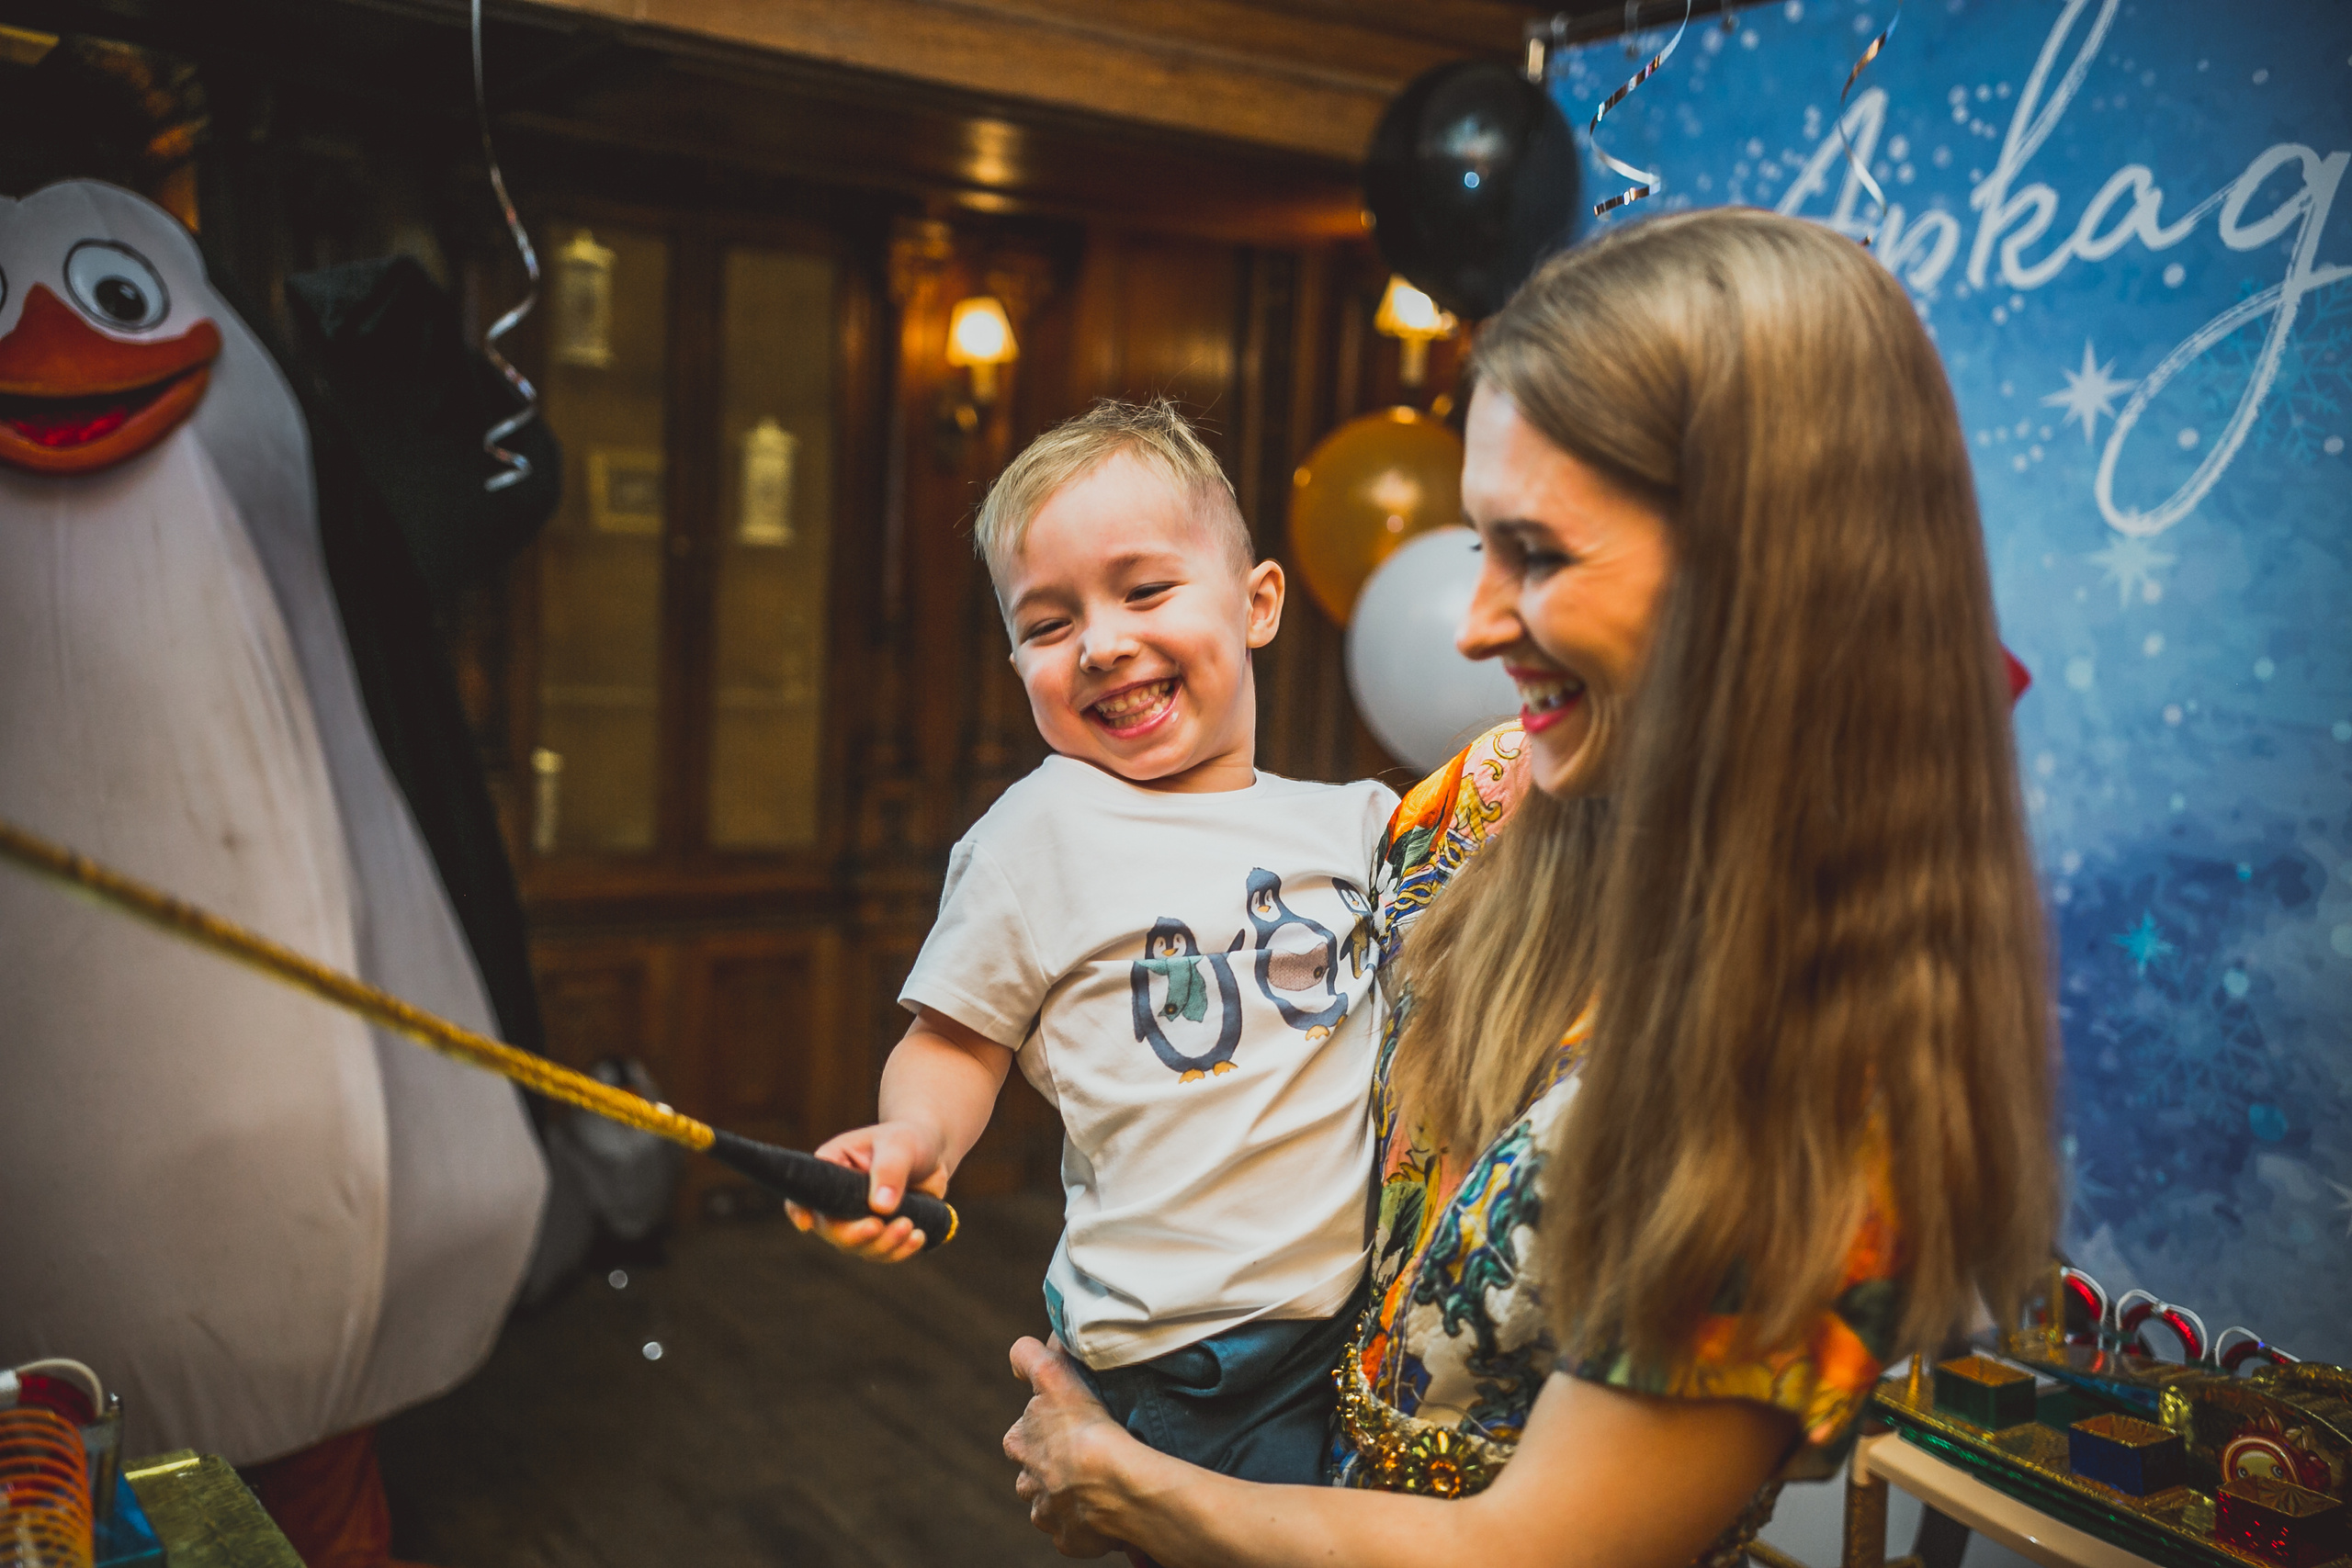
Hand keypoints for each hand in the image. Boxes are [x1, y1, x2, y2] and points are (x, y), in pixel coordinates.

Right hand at [785, 1120, 946, 1261]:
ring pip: (857, 1246)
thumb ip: (889, 1171)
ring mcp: (858, 1219)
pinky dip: (899, 1251)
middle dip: (853, 1234)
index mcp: (832, 1169)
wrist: (931, 1152)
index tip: (807, 1225)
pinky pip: (882, 1253)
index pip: (805, 1193)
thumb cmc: (908, 1140)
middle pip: (831, 1229)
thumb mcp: (900, 1146)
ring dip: (882, 1245)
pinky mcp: (880, 1233)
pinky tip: (918, 1237)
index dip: (799, 1210)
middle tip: (878, 1226)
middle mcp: (839, 1199)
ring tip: (910, 1227)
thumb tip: (882, 1208)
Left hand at [1005, 1336, 1131, 1557]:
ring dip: (1070, 1494)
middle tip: (1088, 1453)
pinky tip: (1107, 1509)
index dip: (1041, 1425)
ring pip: (1053, 1502)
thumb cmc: (1085, 1427)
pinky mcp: (1067, 1539)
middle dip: (1054, 1464)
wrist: (1113, 1484)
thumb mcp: (1054, 1374)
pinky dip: (1088, 1524)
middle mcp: (1026, 1480)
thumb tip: (1023, 1347)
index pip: (1020, 1431)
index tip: (1064, 1423)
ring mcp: (1046, 1512)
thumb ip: (1031, 1355)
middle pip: (1036, 1470)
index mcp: (1019, 1442)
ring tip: (1101, 1482)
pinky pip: (1075, 1531)